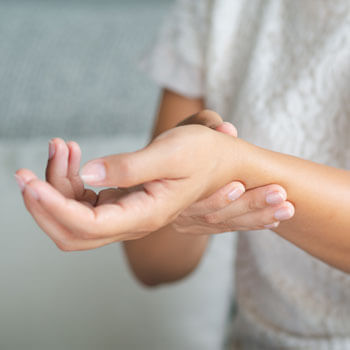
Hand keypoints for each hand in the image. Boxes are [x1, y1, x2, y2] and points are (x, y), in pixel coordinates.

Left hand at [15, 111, 238, 249]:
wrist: (220, 163)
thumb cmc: (204, 156)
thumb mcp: (171, 154)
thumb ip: (130, 167)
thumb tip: (88, 172)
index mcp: (144, 215)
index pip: (88, 225)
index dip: (54, 207)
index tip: (30, 183)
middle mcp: (132, 222)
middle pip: (72, 232)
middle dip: (43, 205)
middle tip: (25, 170)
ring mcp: (124, 214)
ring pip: (74, 216)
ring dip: (56, 185)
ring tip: (61, 146)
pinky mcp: (120, 202)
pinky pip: (84, 201)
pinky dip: (69, 180)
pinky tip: (72, 154)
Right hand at [171, 115, 294, 234]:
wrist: (165, 170)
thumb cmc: (180, 144)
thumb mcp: (187, 129)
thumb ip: (204, 124)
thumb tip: (229, 129)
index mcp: (172, 187)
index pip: (197, 200)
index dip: (220, 197)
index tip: (242, 186)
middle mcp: (178, 210)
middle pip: (214, 215)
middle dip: (249, 205)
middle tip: (280, 196)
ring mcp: (187, 221)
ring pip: (223, 224)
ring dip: (256, 217)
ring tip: (286, 209)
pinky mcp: (197, 226)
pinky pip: (225, 228)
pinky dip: (250, 224)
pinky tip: (273, 221)